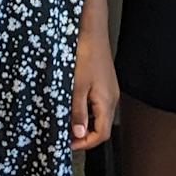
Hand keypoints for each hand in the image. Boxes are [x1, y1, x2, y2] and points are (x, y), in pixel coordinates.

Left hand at [71, 22, 117, 149]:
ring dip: (83, 122)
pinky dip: (84, 110)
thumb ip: (78, 112)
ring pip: (97, 116)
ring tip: (65, 121)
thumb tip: (78, 133)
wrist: (91, 32)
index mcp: (107, 102)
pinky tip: (72, 105)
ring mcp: (108, 91)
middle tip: (64, 134)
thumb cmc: (86, 55)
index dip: (85, 143)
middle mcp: (111, 99)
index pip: (101, 135)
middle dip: (83, 135)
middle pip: (100, 127)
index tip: (68, 144)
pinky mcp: (103, 84)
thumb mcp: (77, 87)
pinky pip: (95, 104)